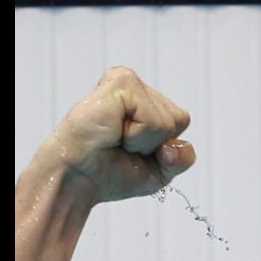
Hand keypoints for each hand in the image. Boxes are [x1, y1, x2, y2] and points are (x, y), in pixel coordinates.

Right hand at [40, 66, 194, 202]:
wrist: (77, 178)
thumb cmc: (110, 172)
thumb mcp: (160, 171)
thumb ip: (182, 158)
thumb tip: (174, 146)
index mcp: (146, 103)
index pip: (181, 122)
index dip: (164, 147)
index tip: (132, 151)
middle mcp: (138, 89)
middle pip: (179, 120)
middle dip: (154, 145)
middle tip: (121, 145)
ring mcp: (129, 82)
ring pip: (168, 122)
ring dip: (142, 142)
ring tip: (114, 138)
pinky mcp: (122, 81)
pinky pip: (153, 120)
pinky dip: (136, 136)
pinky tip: (112, 131)